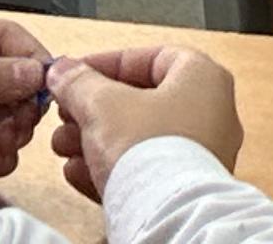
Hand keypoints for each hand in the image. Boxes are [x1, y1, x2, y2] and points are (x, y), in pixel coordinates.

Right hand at [49, 45, 245, 199]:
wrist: (166, 216)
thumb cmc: (149, 151)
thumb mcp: (102, 105)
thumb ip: (79, 83)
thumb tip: (63, 70)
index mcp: (203, 80)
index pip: (153, 57)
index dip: (110, 62)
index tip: (78, 72)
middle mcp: (209, 115)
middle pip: (141, 101)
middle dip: (94, 109)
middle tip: (66, 113)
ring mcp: (199, 156)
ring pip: (138, 140)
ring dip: (94, 140)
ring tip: (63, 145)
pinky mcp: (183, 191)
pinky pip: (142, 172)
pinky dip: (108, 169)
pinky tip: (76, 172)